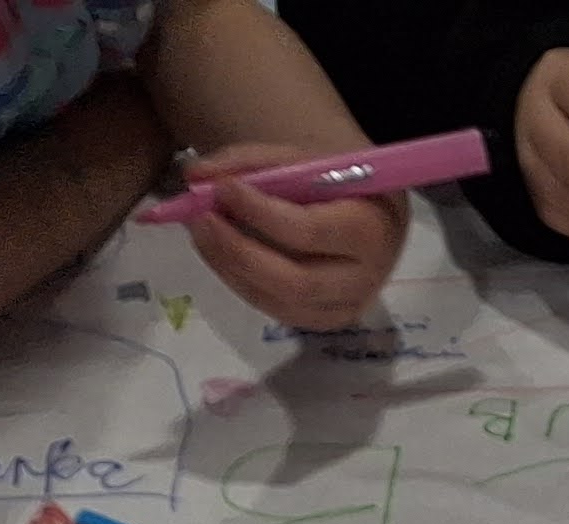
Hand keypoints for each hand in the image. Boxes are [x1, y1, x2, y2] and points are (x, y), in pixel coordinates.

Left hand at [183, 140, 407, 329]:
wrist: (373, 214)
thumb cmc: (337, 181)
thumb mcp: (301, 159)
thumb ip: (249, 163)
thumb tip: (195, 176)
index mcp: (369, 229)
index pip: (308, 231)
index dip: (259, 212)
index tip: (222, 187)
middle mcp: (366, 278)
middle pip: (295, 281)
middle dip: (239, 251)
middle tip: (201, 219)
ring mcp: (347, 306)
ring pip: (281, 301)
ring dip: (231, 267)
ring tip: (202, 232)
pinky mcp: (327, 320)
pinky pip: (277, 311)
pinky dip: (241, 283)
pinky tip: (221, 254)